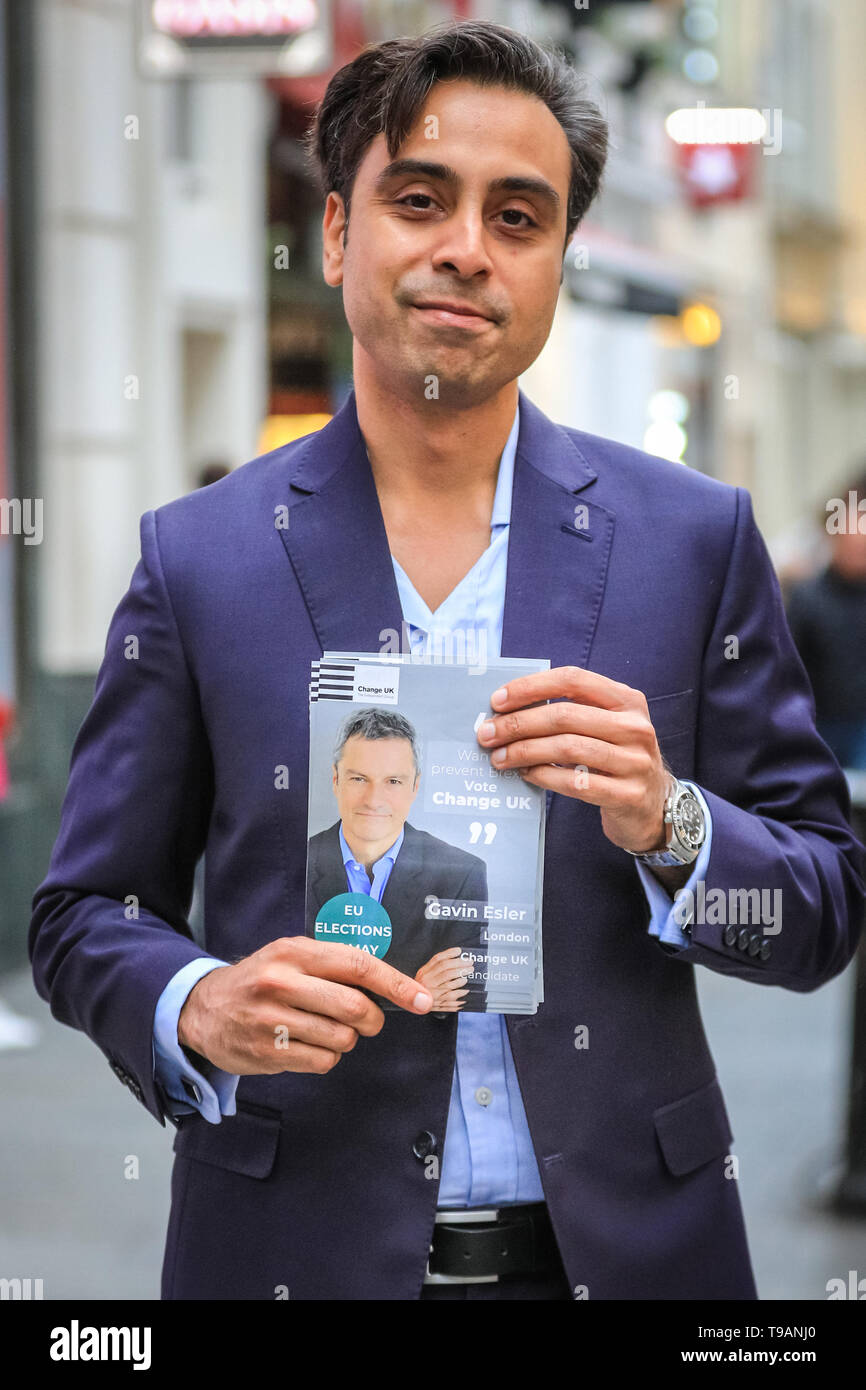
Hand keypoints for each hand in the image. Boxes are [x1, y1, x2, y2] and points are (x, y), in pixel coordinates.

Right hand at [178, 936, 432, 1075]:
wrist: (204, 1008)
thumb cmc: (261, 980)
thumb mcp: (291, 956)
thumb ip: (334, 964)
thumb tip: (393, 984)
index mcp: (294, 952)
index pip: (358, 965)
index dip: (396, 984)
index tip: (423, 999)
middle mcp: (281, 982)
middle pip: (354, 1007)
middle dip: (372, 1019)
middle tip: (368, 1021)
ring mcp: (271, 1020)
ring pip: (342, 1039)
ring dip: (346, 1040)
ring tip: (324, 1030)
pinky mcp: (267, 1053)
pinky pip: (323, 1062)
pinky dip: (327, 1057)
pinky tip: (308, 1045)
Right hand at [415, 947, 473, 1010]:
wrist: (415, 1004)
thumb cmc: (423, 987)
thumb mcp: (424, 974)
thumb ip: (435, 966)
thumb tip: (454, 956)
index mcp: (424, 972)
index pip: (437, 959)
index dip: (449, 953)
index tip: (459, 951)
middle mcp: (427, 981)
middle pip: (445, 970)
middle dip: (460, 964)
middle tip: (469, 963)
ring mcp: (432, 993)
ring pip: (449, 983)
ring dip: (461, 978)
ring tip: (467, 973)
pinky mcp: (437, 1004)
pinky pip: (451, 997)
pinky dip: (460, 993)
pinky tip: (465, 990)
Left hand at [477, 665, 670, 854]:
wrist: (654, 805)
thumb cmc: (616, 758)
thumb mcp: (605, 726)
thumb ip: (570, 712)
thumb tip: (508, 710)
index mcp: (627, 700)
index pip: (573, 680)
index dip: (532, 687)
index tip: (498, 700)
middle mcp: (635, 727)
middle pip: (564, 716)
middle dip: (518, 724)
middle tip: (487, 734)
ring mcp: (635, 762)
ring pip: (567, 748)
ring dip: (524, 752)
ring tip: (500, 758)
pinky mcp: (628, 794)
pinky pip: (575, 782)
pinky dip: (544, 776)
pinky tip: (526, 774)